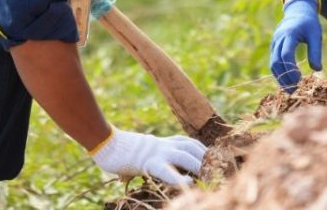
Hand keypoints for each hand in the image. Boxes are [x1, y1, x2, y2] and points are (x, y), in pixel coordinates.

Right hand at [90, 127, 206, 185]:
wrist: (107, 144)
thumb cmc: (124, 152)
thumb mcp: (145, 152)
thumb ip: (158, 160)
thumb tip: (167, 172)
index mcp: (164, 141)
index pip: (191, 143)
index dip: (205, 151)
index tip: (217, 160)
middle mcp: (164, 144)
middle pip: (192, 147)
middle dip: (207, 159)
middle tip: (219, 172)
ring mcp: (157, 151)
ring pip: (184, 155)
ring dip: (199, 166)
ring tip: (209, 177)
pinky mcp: (148, 161)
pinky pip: (167, 170)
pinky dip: (179, 178)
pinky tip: (188, 186)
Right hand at [269, 0, 322, 92]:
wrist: (297, 11)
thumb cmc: (309, 23)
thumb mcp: (316, 35)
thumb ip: (315, 52)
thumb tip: (317, 70)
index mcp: (289, 34)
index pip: (286, 54)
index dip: (291, 69)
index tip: (299, 80)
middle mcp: (279, 39)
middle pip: (276, 61)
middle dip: (284, 77)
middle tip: (294, 91)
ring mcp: (274, 43)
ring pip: (273, 63)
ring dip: (280, 78)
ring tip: (290, 90)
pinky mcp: (274, 47)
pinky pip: (274, 62)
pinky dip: (279, 73)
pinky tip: (287, 82)